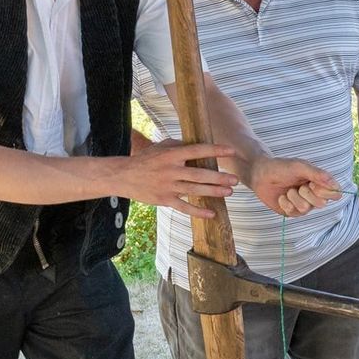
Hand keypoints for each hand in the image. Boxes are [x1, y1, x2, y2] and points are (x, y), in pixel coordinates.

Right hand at [118, 140, 239, 218]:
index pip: (197, 151)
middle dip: (219, 177)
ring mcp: (168, 186)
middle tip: (235, 179)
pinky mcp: (164, 200)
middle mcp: (171, 170)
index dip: (215, 150)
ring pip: (194, 190)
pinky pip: (184, 207)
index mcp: (171, 154)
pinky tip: (212, 213)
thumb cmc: (146, 159)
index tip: (231, 151)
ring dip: (213, 192)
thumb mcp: (161, 147)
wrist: (123, 176)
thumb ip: (180, 145)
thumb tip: (199, 145)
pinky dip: (198, 212)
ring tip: (229, 192)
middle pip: (199, 174)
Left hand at [247, 156, 341, 216]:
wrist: (260, 175)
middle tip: (298, 185)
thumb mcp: (300, 167)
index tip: (313, 183)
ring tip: (288, 190)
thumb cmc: (281, 167)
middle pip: (322, 203)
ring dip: (294, 197)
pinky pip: (294, 212)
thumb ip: (317, 174)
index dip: (326, 191)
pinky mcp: (292, 212)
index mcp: (320, 183)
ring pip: (306, 208)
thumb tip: (333, 183)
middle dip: (307, 193)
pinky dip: (286, 203)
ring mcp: (304, 204)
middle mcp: (314, 195)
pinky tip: (282, 197)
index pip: (336, 193)